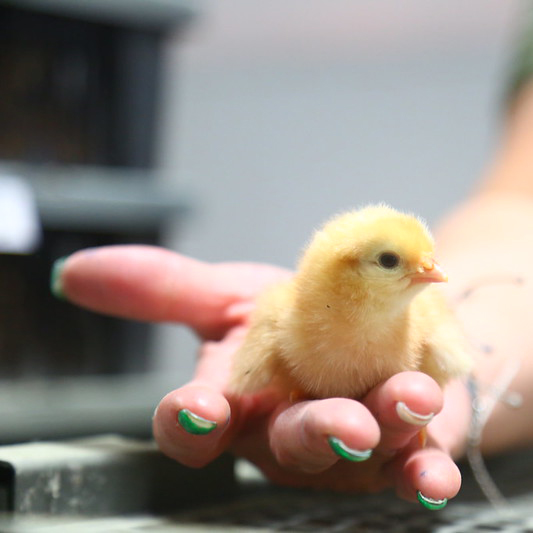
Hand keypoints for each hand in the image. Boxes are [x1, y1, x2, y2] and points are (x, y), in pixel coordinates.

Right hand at [54, 245, 471, 506]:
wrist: (362, 321)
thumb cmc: (289, 316)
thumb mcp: (227, 295)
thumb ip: (161, 289)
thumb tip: (73, 273)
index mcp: (235, 398)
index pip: (196, 422)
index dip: (191, 421)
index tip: (197, 410)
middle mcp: (282, 432)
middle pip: (286, 443)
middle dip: (312, 434)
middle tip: (342, 424)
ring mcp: (343, 448)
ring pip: (357, 454)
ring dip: (385, 432)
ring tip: (408, 398)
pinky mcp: (397, 448)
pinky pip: (408, 468)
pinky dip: (421, 470)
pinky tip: (434, 470)